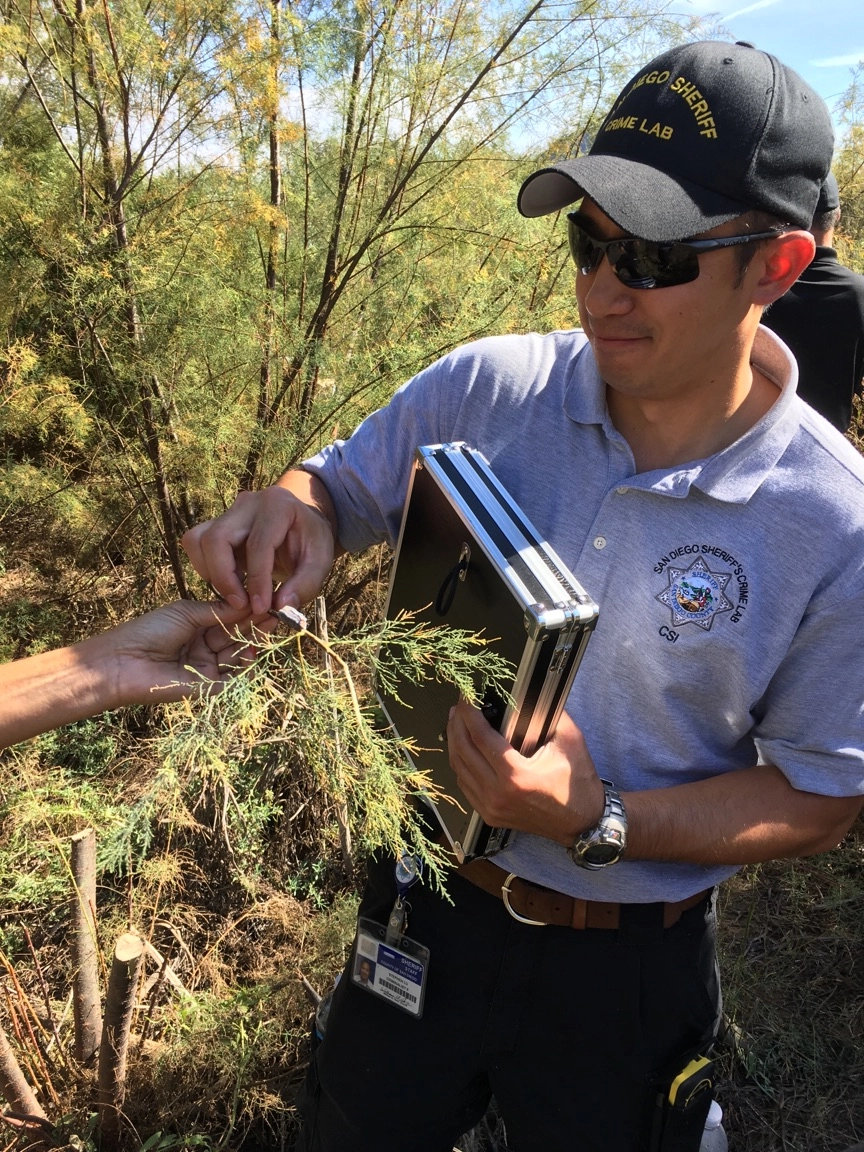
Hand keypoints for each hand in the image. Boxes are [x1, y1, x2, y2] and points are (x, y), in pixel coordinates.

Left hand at [87, 600, 272, 705]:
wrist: (123, 663)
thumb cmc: (150, 631)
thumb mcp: (186, 613)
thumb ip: (218, 610)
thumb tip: (247, 601)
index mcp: (199, 626)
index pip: (230, 618)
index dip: (248, 610)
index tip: (266, 599)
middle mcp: (205, 647)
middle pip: (238, 636)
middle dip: (255, 625)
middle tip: (273, 612)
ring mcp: (207, 667)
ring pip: (238, 656)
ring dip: (252, 644)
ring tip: (265, 630)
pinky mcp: (207, 687)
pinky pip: (233, 680)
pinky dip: (245, 669)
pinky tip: (251, 654)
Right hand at [181, 482, 335, 614]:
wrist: (301, 524)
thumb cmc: (311, 541)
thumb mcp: (321, 561)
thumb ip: (305, 584)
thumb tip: (279, 607)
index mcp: (277, 505)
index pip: (258, 545)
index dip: (257, 580)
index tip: (260, 608)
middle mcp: (247, 503)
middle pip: (216, 538)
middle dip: (224, 577)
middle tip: (241, 604)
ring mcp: (228, 512)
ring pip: (198, 540)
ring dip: (211, 573)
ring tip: (236, 594)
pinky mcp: (215, 524)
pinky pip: (195, 544)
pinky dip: (206, 568)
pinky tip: (229, 582)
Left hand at [446, 700, 604, 843]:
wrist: (581, 823)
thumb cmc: (577, 787)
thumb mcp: (570, 742)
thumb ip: (552, 713)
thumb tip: (534, 692)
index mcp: (516, 776)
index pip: (480, 737)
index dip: (470, 713)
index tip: (467, 698)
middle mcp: (498, 793)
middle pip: (463, 751)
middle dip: (457, 724)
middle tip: (460, 706)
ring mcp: (491, 806)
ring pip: (459, 769)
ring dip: (454, 742)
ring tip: (457, 723)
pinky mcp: (489, 814)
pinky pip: (465, 785)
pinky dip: (460, 764)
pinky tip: (462, 750)